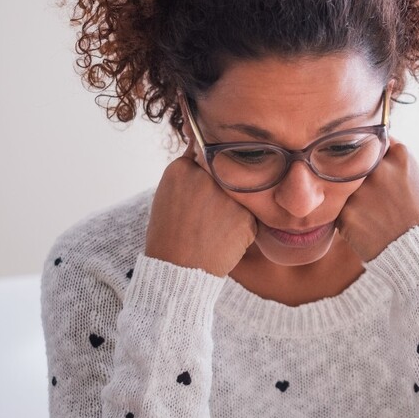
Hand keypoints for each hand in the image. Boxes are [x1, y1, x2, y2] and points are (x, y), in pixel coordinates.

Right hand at [145, 139, 257, 277]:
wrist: (178, 272)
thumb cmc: (170, 235)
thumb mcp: (168, 194)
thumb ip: (188, 170)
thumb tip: (202, 145)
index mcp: (181, 169)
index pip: (204, 156)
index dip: (206, 173)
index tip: (202, 189)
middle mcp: (205, 177)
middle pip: (226, 174)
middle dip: (221, 190)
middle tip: (206, 214)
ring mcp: (227, 195)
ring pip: (240, 194)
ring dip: (233, 207)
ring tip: (213, 228)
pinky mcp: (245, 215)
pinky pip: (250, 215)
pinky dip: (241, 226)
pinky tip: (224, 238)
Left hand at [335, 136, 418, 261]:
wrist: (417, 251)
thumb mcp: (418, 177)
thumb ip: (395, 157)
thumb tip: (375, 142)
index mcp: (400, 156)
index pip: (375, 142)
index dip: (372, 155)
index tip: (373, 166)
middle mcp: (379, 169)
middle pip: (357, 161)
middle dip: (358, 173)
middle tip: (373, 194)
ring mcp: (361, 191)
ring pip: (344, 184)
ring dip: (352, 196)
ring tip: (372, 213)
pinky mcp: (347, 213)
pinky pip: (339, 207)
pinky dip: (348, 215)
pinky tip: (365, 224)